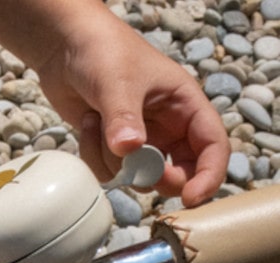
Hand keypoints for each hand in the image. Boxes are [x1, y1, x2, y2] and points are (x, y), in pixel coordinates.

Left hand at [31, 11, 228, 205]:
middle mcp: (168, 126)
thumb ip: (124, 118)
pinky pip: (110, 173)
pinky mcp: (114, 148)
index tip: (190, 197)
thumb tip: (129, 150)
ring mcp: (141, 140)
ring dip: (114, 162)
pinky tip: (87, 125)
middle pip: (180, 172)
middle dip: (156, 178)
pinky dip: (94, 158)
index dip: (208, 175)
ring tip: (98, 123)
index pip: (213, 146)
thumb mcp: (117, 82)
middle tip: (135, 172)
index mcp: (185, 105)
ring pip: (138, 177)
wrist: (66, 48)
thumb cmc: (104, 52)